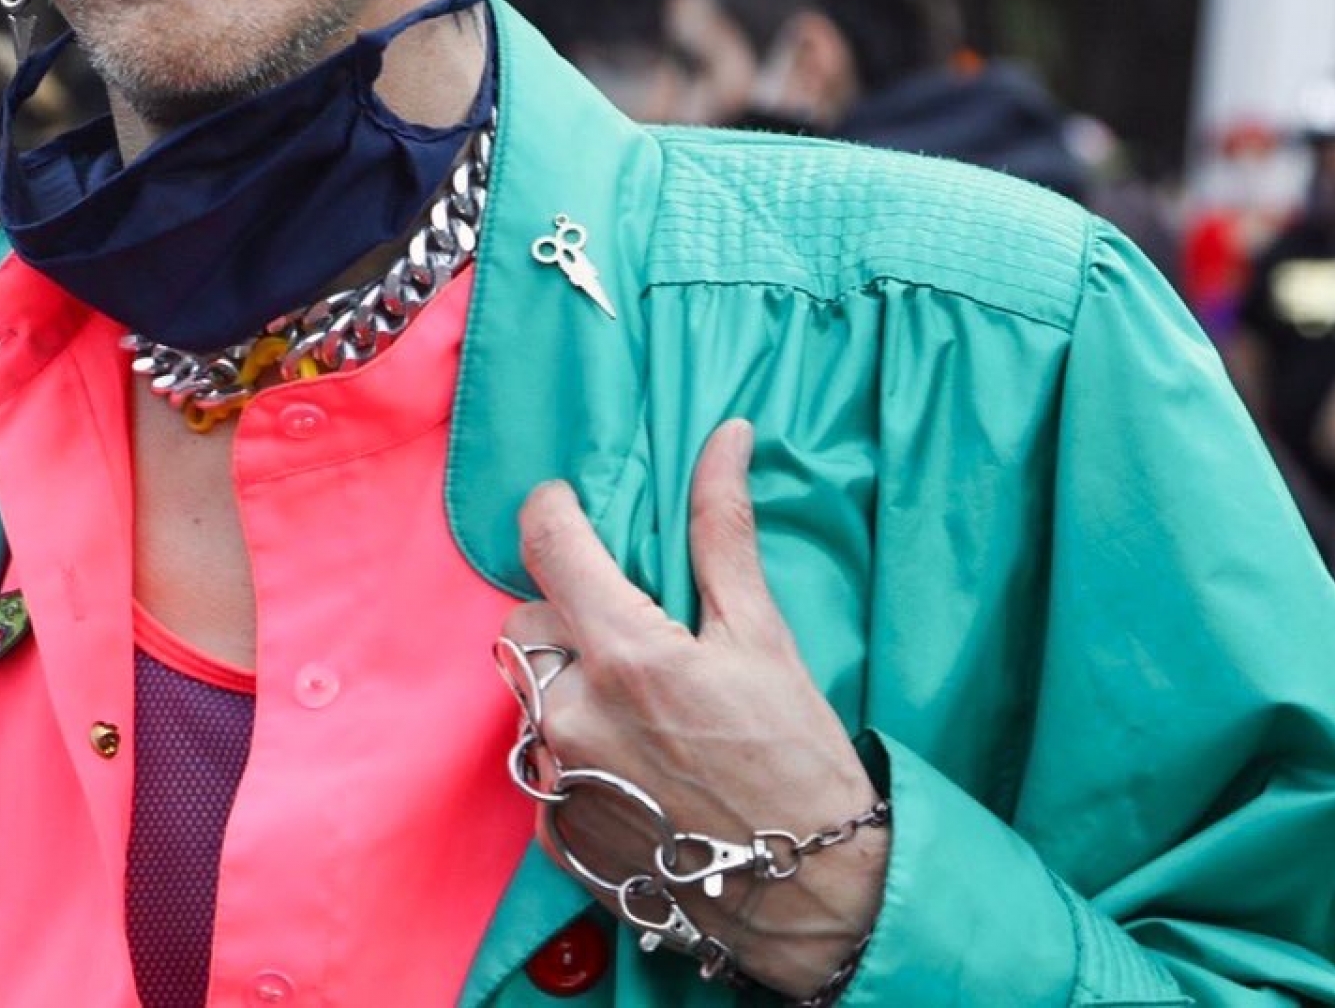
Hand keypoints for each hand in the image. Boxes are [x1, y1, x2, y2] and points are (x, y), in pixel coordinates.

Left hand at [502, 419, 886, 994]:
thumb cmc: (797, 760)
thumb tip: (724, 437)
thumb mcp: (763, 637)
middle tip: (628, 630)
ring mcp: (557, 781)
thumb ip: (723, 531)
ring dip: (568, 684)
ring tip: (642, 708)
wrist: (810, 898)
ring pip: (529, 694)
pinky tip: (637, 766)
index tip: (567, 505)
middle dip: (564, 612)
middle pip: (525, 624)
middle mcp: (572, 716)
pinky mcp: (554, 834)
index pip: (547, 545)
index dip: (552, 510)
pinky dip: (576, 752)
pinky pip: (541, 763)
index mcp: (625, 654)